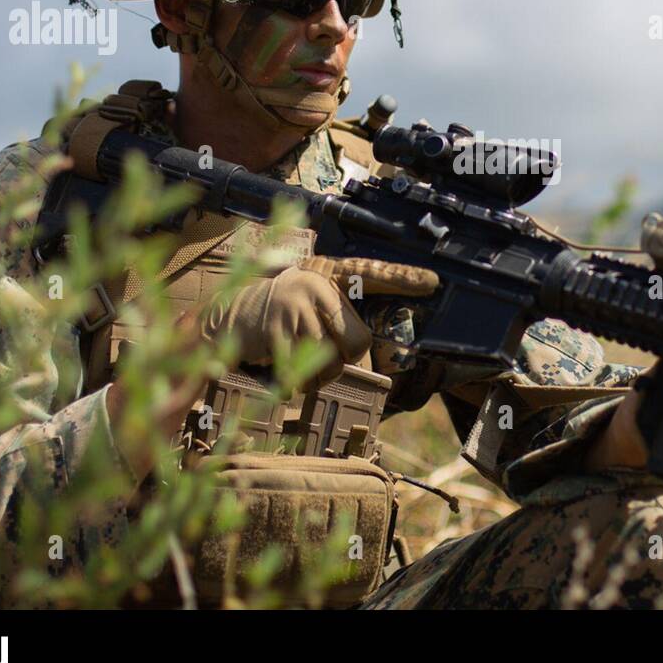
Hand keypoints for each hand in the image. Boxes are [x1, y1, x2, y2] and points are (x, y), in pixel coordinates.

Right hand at [198, 256, 437, 377]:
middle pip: (356, 342)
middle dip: (345, 361)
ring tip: (301, 366)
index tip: (432, 282)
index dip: (402, 279)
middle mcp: (314, 289)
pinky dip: (295, 385)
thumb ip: (339, 318)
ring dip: (318, 377)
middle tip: (325, 356)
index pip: (371, 277)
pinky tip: (285, 377)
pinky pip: (300, 373)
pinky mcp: (274, 332)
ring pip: (329, 363)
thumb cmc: (281, 315)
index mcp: (328, 280)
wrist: (229, 316)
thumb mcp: (311, 304)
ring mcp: (294, 309)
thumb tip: (366, 348)